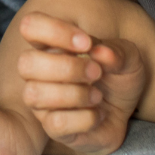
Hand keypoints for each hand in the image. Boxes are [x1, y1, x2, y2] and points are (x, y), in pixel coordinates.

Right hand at [14, 12, 145, 154]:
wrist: (124, 113)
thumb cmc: (117, 78)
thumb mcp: (129, 58)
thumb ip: (118, 51)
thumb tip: (100, 52)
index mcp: (51, 46)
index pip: (30, 26)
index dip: (54, 31)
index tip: (86, 42)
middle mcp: (38, 73)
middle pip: (26, 63)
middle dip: (66, 67)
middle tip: (96, 72)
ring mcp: (42, 102)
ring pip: (35, 94)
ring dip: (74, 94)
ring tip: (98, 95)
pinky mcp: (53, 128)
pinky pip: (56, 123)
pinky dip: (84, 118)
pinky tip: (97, 114)